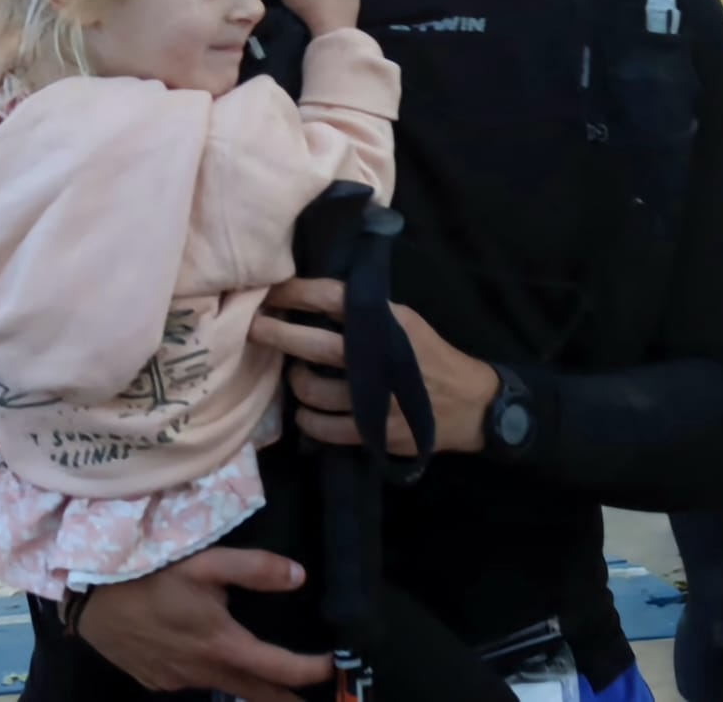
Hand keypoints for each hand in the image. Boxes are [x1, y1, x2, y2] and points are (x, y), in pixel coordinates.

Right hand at [74, 547, 329, 701]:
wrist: (90, 600)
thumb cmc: (151, 575)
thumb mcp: (205, 562)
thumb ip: (254, 569)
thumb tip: (300, 577)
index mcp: (223, 646)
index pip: (281, 669)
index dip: (312, 671)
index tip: (334, 666)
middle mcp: (206, 673)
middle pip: (259, 694)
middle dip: (288, 700)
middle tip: (313, 701)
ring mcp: (180, 682)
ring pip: (226, 688)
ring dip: (251, 687)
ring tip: (270, 680)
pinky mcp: (159, 682)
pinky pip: (195, 683)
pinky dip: (213, 675)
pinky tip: (208, 657)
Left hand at [250, 277, 498, 455]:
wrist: (468, 405)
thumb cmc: (431, 356)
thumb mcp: (405, 322)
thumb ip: (366, 311)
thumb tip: (316, 297)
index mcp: (386, 323)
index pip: (333, 298)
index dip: (297, 293)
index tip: (271, 291)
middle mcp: (378, 357)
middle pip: (315, 345)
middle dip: (277, 335)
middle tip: (254, 328)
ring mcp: (375, 398)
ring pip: (313, 389)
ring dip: (294, 382)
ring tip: (294, 376)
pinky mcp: (373, 431)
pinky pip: (324, 427)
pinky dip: (307, 419)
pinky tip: (305, 412)